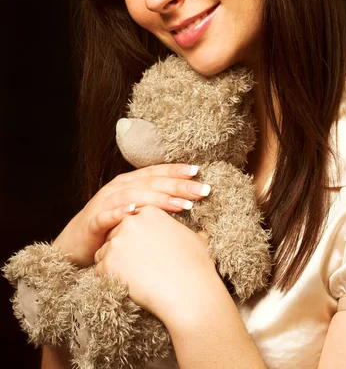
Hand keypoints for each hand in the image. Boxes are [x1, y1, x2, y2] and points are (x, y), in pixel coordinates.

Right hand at [52, 163, 210, 267]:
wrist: (74, 246)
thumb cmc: (110, 229)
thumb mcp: (135, 213)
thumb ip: (156, 206)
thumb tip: (188, 204)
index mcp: (129, 183)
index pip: (155, 173)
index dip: (175, 170)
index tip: (198, 171)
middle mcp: (118, 189)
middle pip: (150, 183)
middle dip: (177, 185)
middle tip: (202, 189)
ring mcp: (104, 204)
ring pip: (133, 196)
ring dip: (158, 199)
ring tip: (181, 204)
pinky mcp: (92, 223)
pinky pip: (106, 216)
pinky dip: (120, 212)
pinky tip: (134, 211)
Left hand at [94, 205, 217, 325]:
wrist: (189, 292)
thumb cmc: (197, 267)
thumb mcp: (197, 240)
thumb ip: (194, 231)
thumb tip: (204, 233)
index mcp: (150, 211)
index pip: (132, 219)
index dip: (136, 235)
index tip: (143, 250)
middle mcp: (131, 221)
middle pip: (116, 232)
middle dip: (122, 247)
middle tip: (137, 265)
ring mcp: (117, 241)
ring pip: (105, 250)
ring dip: (113, 262)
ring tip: (133, 276)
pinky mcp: (108, 263)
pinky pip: (99, 269)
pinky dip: (108, 278)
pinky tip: (125, 284)